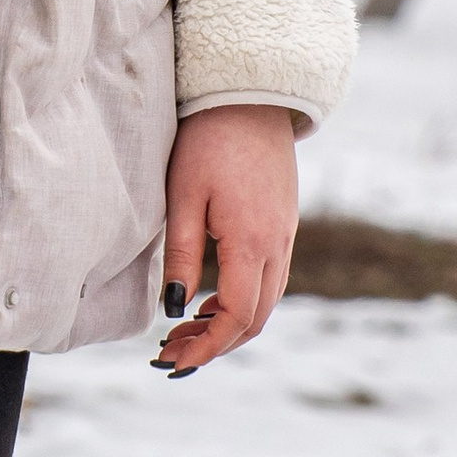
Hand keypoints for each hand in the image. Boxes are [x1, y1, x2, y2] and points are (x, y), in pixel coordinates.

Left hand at [154, 103, 298, 377]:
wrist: (250, 96)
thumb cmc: (207, 141)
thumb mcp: (183, 198)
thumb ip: (183, 256)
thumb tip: (175, 309)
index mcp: (253, 242)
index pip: (237, 317)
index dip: (206, 347)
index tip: (172, 360)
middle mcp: (278, 245)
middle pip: (256, 319)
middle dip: (215, 345)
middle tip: (171, 353)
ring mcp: (285, 235)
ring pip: (266, 301)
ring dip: (229, 326)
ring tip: (184, 331)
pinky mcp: (283, 224)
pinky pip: (270, 279)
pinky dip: (242, 302)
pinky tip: (210, 299)